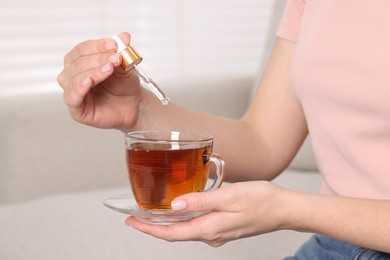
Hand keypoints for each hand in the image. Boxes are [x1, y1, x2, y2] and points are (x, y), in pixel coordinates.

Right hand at [57, 32, 141, 129]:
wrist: (134, 105)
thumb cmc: (124, 85)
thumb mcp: (124, 65)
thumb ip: (121, 51)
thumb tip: (124, 36)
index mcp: (79, 61)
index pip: (82, 49)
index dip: (97, 46)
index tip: (113, 44)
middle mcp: (72, 75)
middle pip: (77, 62)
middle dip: (97, 58)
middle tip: (115, 58)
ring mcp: (72, 92)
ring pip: (74, 78)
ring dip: (93, 71)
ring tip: (109, 68)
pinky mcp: (76, 110)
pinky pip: (72, 97)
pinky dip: (79, 87)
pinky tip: (89, 81)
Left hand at [125, 181, 288, 246]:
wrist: (283, 209)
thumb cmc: (261, 200)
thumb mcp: (229, 196)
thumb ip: (200, 201)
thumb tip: (175, 206)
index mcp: (210, 228)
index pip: (172, 233)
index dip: (149, 229)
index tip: (132, 222)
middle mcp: (212, 235)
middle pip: (175, 233)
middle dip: (153, 227)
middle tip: (136, 217)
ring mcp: (218, 233)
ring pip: (186, 230)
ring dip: (167, 224)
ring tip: (152, 213)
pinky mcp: (224, 228)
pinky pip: (197, 226)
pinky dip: (183, 220)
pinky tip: (180, 210)